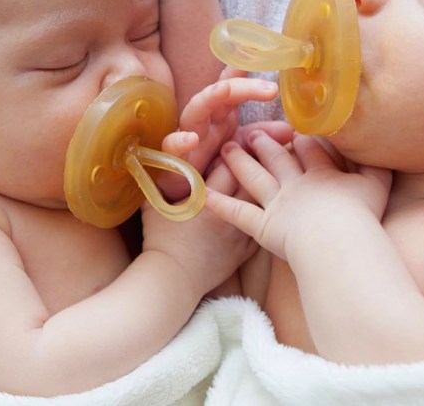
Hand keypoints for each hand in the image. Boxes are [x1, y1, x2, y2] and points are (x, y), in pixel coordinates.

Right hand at [140, 160, 256, 296]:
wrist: (172, 278)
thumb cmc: (160, 240)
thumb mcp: (154, 204)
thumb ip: (159, 180)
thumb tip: (156, 160)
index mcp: (206, 197)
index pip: (228, 165)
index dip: (232, 152)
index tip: (231, 146)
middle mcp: (228, 211)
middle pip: (251, 179)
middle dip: (254, 163)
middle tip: (254, 153)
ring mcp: (240, 231)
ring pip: (263, 202)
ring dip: (265, 188)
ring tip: (265, 177)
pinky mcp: (246, 249)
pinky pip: (265, 227)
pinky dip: (268, 216)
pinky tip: (269, 207)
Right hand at [157, 68, 286, 198]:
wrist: (185, 198)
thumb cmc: (210, 167)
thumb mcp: (240, 150)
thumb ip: (261, 138)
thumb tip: (290, 131)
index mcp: (221, 115)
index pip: (233, 87)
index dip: (244, 70)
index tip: (261, 54)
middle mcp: (204, 120)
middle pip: (219, 93)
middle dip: (241, 85)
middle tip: (270, 89)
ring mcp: (186, 135)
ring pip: (195, 110)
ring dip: (209, 98)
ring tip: (225, 90)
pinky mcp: (171, 158)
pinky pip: (171, 146)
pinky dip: (179, 142)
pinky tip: (191, 139)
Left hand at [206, 131, 392, 261]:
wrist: (337, 238)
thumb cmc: (361, 214)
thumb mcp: (378, 186)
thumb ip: (379, 167)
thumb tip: (387, 151)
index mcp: (321, 173)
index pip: (308, 150)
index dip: (300, 139)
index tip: (293, 129)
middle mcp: (295, 184)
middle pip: (276, 159)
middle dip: (264, 144)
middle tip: (252, 131)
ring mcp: (276, 204)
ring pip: (253, 178)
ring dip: (239, 163)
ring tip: (227, 148)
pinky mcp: (262, 226)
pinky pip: (237, 214)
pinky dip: (219, 204)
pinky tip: (202, 193)